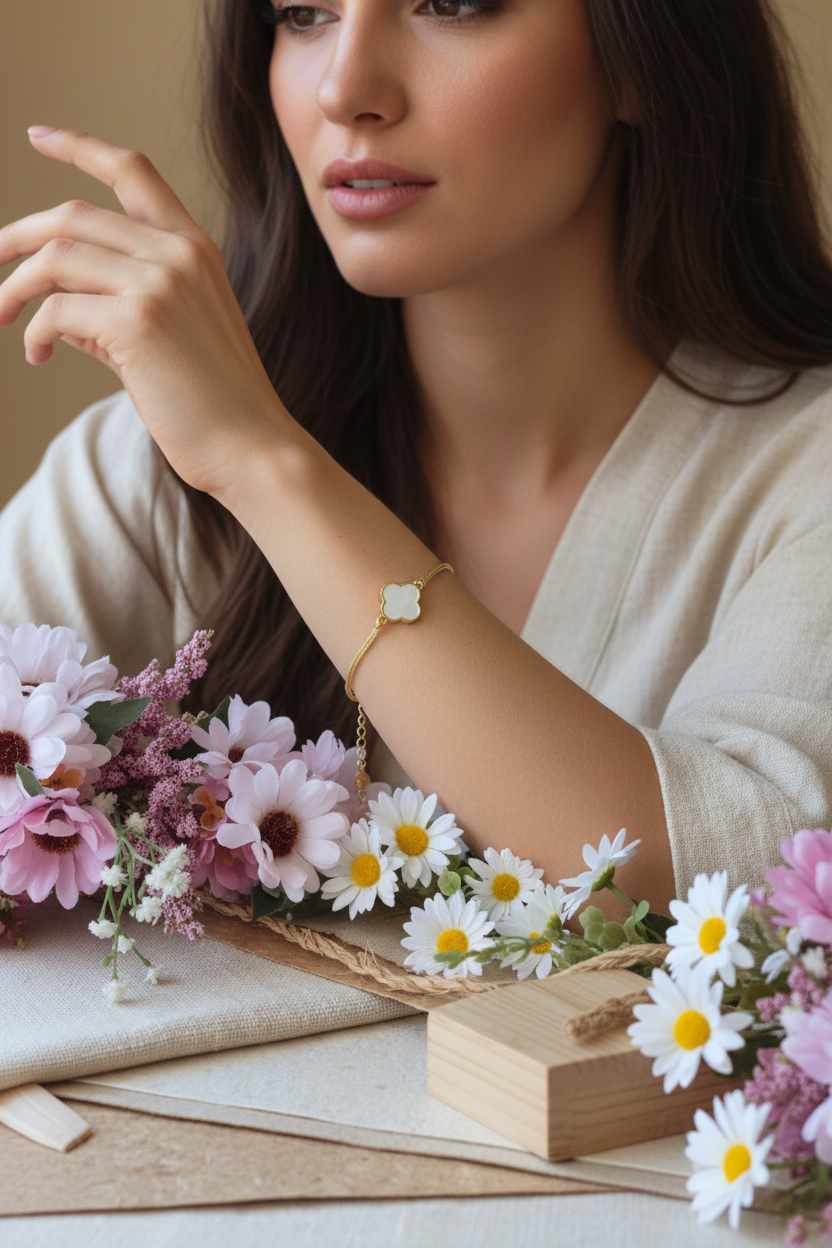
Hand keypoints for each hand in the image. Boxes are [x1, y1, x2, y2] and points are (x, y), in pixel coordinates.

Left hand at [0, 129, 287, 497]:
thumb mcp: (173, 336)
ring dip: (14, 288)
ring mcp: (160, 284)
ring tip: (1, 317)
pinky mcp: (137, 322)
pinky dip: (33, 333)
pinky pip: (56, 311)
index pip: (132, 172)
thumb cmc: (215, 403)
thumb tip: (54, 307)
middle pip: (72, 215)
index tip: (37, 135)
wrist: (253, 448)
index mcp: (195, 249)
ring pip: (56, 258)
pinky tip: (37, 356)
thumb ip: (120, 306)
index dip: (79, 147)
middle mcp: (178, 254)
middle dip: (16, 238)